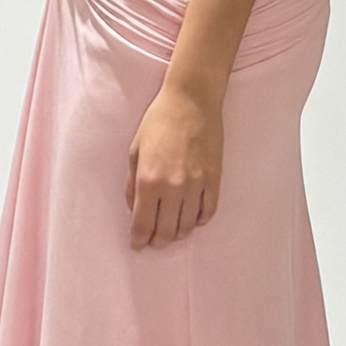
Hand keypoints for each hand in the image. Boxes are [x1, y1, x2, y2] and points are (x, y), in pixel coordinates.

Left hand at [125, 82, 223, 247]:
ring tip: (173, 230)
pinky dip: (199, 220)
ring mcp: (196, 184)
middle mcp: (173, 187)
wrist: (191, 100)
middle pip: (166, 231)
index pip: (143, 224)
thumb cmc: (159, 121)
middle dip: (158, 241)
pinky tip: (193, 218)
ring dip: (179, 233)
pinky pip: (208, 211)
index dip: (139, 240)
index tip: (138, 245)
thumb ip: (131, 184)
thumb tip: (133, 208)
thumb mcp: (135, 150)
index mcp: (149, 180)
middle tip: (155, 241)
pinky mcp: (214, 179)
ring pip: (188, 225)